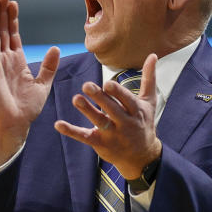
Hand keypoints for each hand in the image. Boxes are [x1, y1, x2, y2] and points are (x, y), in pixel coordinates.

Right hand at [0, 0, 59, 165]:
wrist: (15, 125)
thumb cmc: (26, 109)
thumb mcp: (43, 85)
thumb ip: (49, 67)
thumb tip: (55, 47)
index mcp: (16, 62)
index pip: (12, 35)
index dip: (12, 19)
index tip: (13, 3)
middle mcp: (3, 60)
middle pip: (1, 31)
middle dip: (1, 12)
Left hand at [54, 53, 162, 179]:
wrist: (142, 156)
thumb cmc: (144, 123)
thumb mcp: (149, 102)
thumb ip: (149, 78)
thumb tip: (153, 55)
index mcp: (136, 111)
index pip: (127, 100)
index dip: (117, 93)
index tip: (107, 83)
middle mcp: (125, 123)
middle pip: (112, 110)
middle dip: (100, 99)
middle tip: (87, 86)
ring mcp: (112, 134)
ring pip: (99, 121)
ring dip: (87, 110)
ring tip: (76, 99)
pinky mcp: (100, 143)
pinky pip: (85, 137)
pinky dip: (71, 131)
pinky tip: (59, 124)